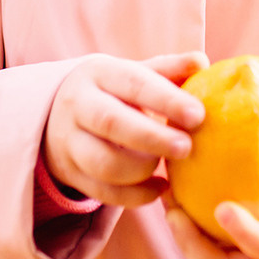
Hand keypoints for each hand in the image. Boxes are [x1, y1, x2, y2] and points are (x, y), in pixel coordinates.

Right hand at [43, 52, 207, 207]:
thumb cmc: (112, 92)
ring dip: (140, 170)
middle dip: (152, 138)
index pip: (133, 84)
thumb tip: (201, 62)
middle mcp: (78, 104)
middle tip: (186, 148)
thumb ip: (167, 70)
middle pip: (111, 122)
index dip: (167, 100)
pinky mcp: (70, 172)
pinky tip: (160, 188)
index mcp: (99, 73)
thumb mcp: (132, 74)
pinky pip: (101, 191)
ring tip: (166, 168)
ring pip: (102, 162)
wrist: (57, 114)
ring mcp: (70, 141)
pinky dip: (134, 196)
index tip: (198, 115)